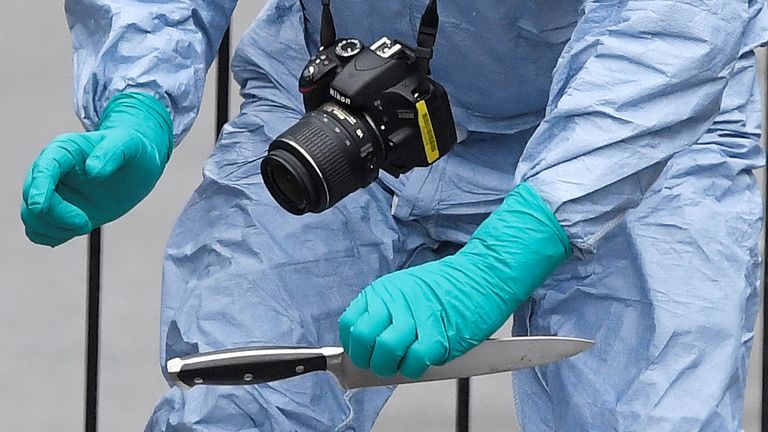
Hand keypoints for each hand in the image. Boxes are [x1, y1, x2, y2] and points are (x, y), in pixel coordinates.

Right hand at [21, 92, 172, 246]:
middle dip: (55, 216)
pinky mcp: (59, 213)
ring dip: (54, 229)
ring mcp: (53, 193)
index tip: (40, 207)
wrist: (136, 167)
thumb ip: (113, 153)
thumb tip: (94, 170)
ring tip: (86, 224)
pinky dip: (52, 237)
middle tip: (86, 223)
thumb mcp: (129, 144)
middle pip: (32, 197)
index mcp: (64, 150)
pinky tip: (75, 230)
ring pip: (31, 217)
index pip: (43, 169)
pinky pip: (39, 231)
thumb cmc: (131, 150)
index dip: (39, 188)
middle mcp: (51, 172)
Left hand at [338, 183, 571, 377]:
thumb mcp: (406, 289)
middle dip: (369, 360)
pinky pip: (414, 363)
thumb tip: (368, 343)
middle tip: (381, 364)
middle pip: (363, 341)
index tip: (362, 353)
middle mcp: (395, 302)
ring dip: (391, 368)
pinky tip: (423, 361)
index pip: (350, 324)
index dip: (353, 345)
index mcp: (384, 291)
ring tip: (403, 364)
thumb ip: (385, 312)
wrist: (483, 275)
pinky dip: (415, 369)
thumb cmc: (449, 286)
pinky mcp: (437, 336)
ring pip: (385, 353)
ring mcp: (415, 318)